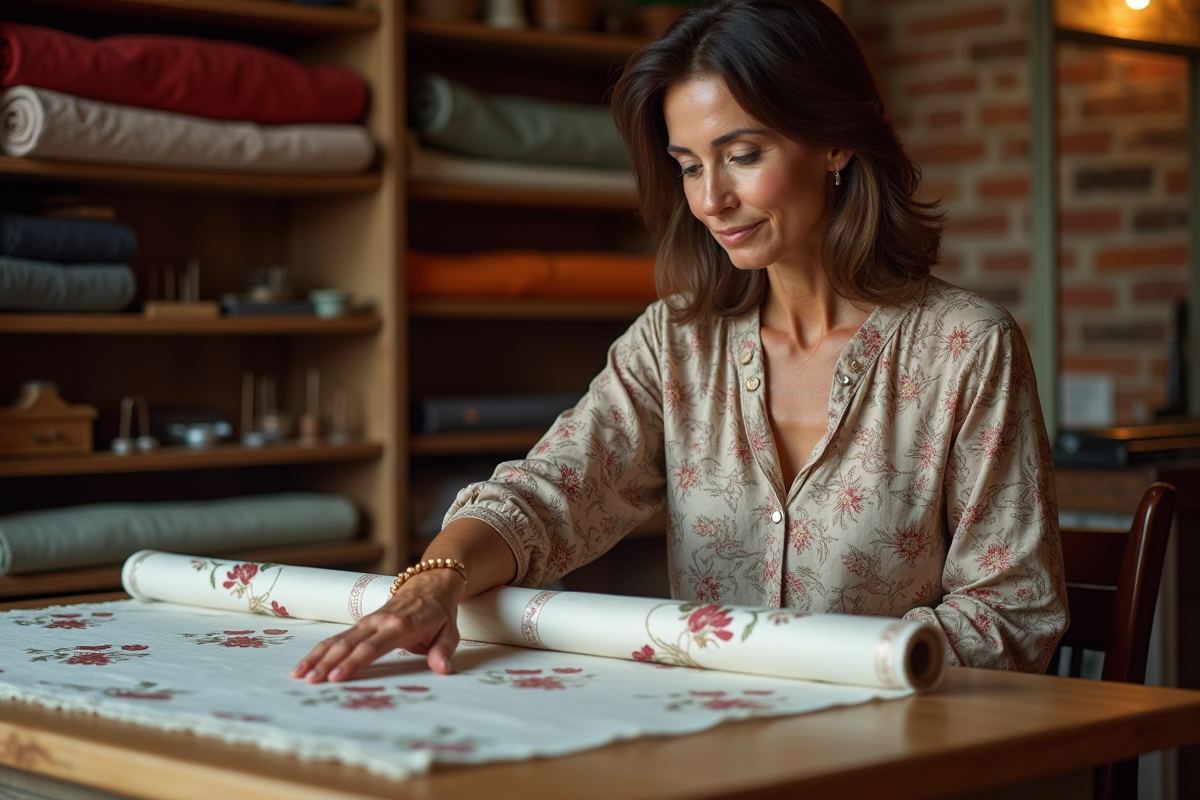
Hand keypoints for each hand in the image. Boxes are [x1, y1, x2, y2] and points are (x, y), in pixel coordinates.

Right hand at [291, 568, 466, 682]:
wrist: (430, 584)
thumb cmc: (439, 613)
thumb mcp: (449, 632)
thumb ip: (443, 651)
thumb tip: (443, 669)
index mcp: (401, 626)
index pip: (373, 647)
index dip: (354, 662)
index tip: (337, 677)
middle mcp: (379, 622)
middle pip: (349, 644)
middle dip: (328, 663)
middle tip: (311, 681)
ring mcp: (368, 621)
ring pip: (338, 639)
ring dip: (317, 657)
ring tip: (299, 675)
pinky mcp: (362, 623)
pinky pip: (338, 637)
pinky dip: (319, 650)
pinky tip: (304, 664)